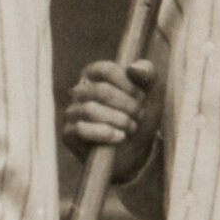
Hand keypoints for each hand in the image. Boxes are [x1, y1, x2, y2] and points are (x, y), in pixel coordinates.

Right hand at [65, 58, 158, 174]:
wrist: (135, 150)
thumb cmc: (140, 116)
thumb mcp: (151, 93)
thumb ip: (147, 74)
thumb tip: (133, 68)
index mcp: (94, 74)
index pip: (106, 70)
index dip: (128, 84)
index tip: (142, 96)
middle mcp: (79, 91)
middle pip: (100, 91)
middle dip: (126, 105)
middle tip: (139, 115)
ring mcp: (72, 112)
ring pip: (90, 110)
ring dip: (118, 120)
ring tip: (131, 127)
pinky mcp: (69, 134)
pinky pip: (81, 130)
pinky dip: (105, 134)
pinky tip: (119, 137)